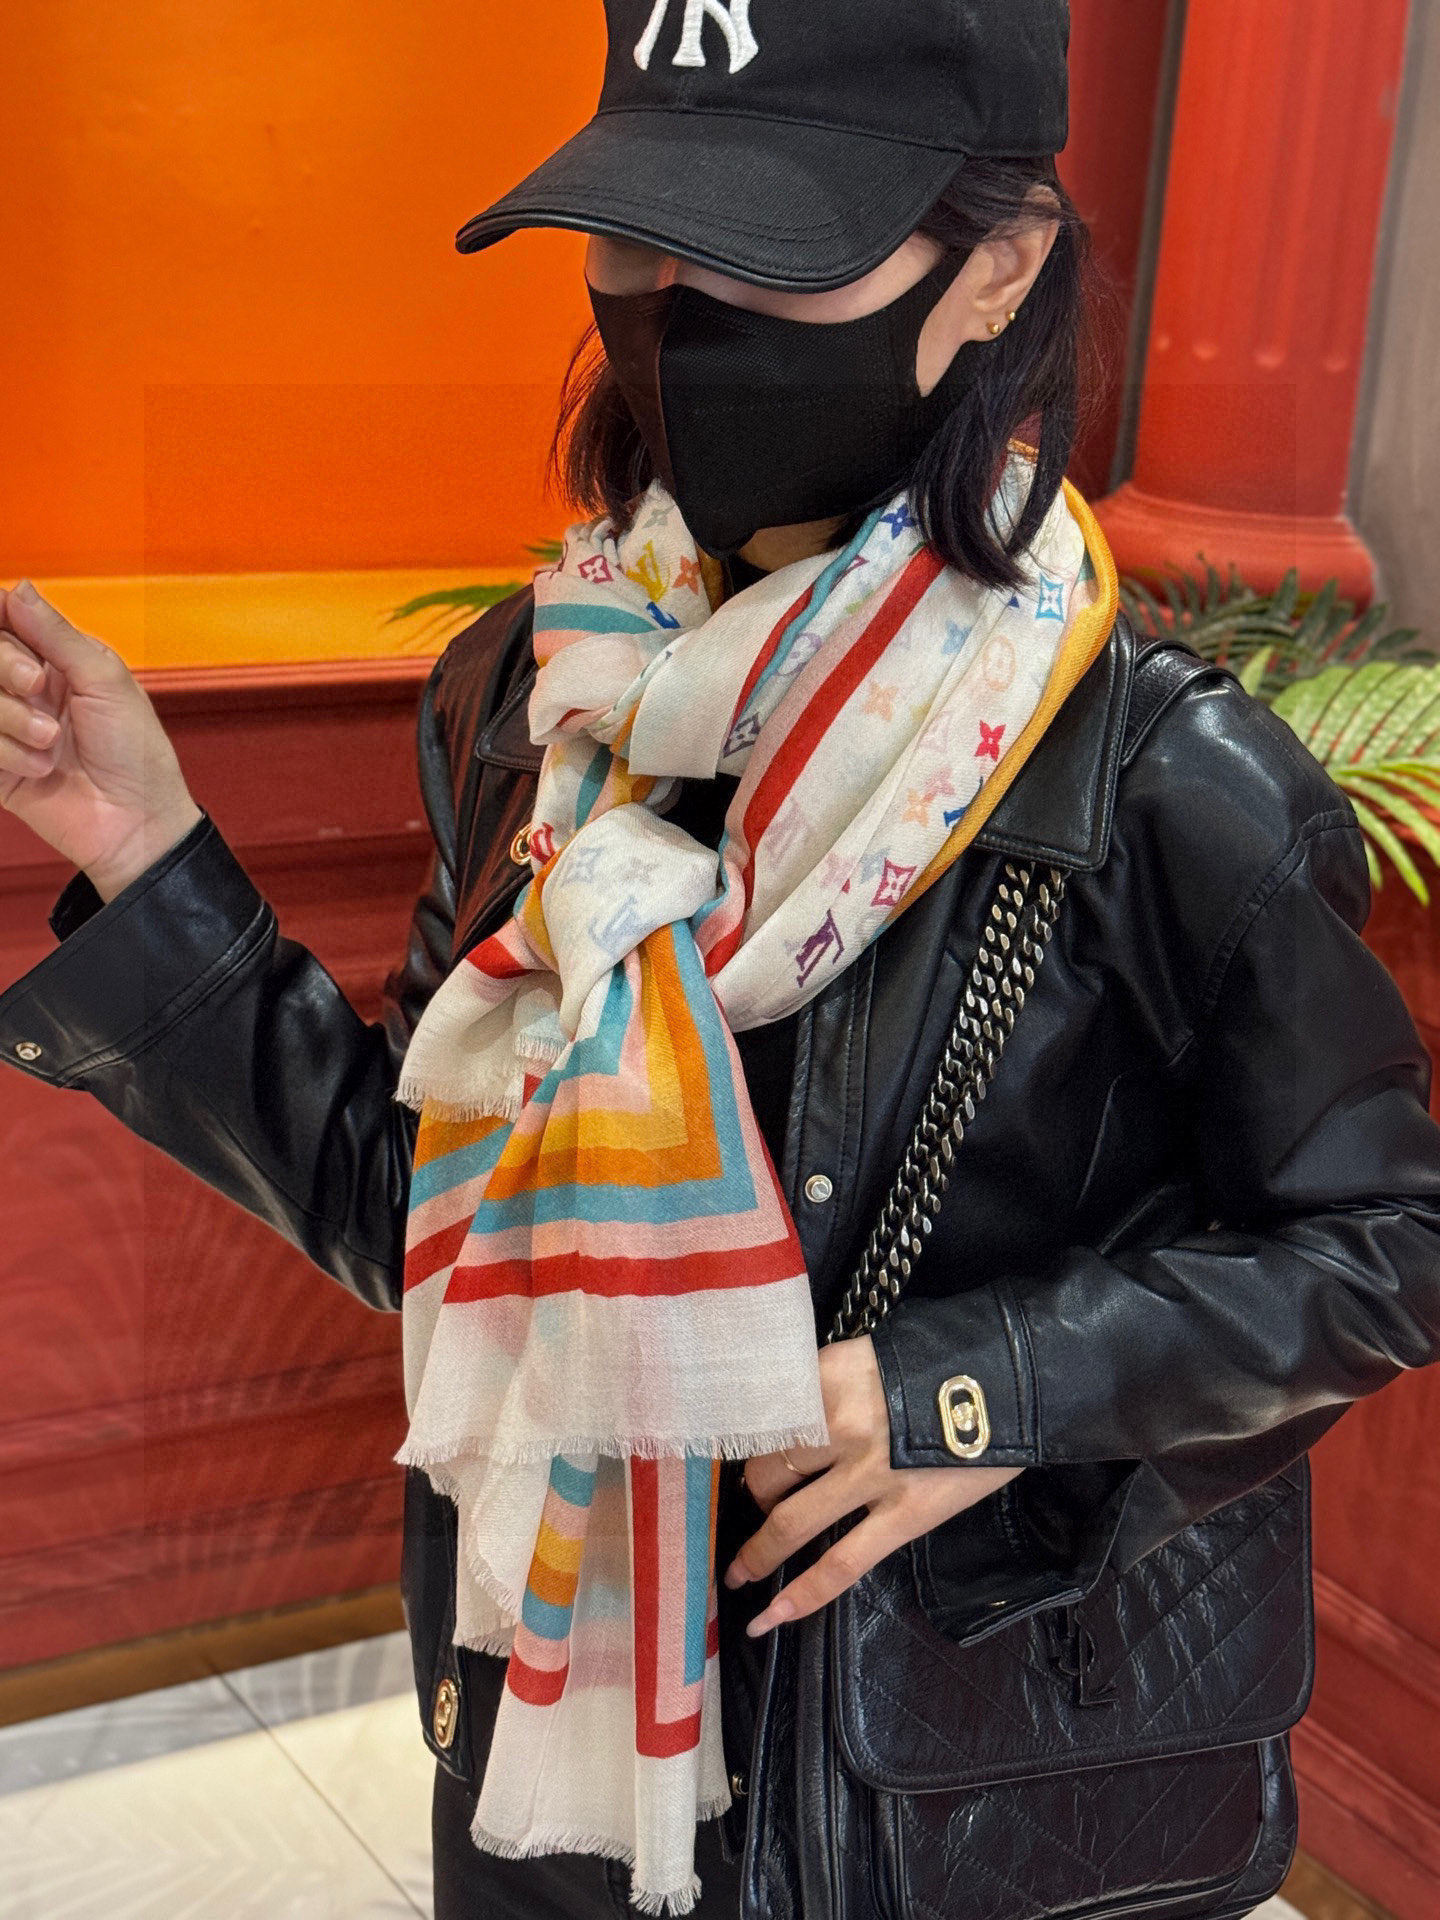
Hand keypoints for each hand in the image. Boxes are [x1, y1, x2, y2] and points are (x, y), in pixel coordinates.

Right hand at [0, 581, 200, 900]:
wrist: (136, 822)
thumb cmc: (136, 753)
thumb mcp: (106, 680)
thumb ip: (56, 634)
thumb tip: (20, 589)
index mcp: (56, 657)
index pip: (4, 620)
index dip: (1, 627)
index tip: (22, 648)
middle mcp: (26, 687)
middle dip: (5, 667)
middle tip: (37, 686)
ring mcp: (8, 725)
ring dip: (10, 718)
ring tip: (51, 743)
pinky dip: (5, 752)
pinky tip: (39, 767)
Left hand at [727, 1334, 1022, 1634]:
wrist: (1020, 1378)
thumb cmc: (949, 1356)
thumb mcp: (874, 1349)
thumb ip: (829, 1379)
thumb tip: (790, 1406)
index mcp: (828, 1374)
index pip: (760, 1413)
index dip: (738, 1437)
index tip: (726, 1450)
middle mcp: (839, 1423)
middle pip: (767, 1467)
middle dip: (753, 1491)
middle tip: (753, 1502)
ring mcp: (869, 1474)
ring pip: (790, 1520)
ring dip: (758, 1550)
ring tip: (739, 1570)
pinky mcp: (903, 1516)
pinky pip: (840, 1565)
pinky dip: (800, 1596)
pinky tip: (769, 1616)